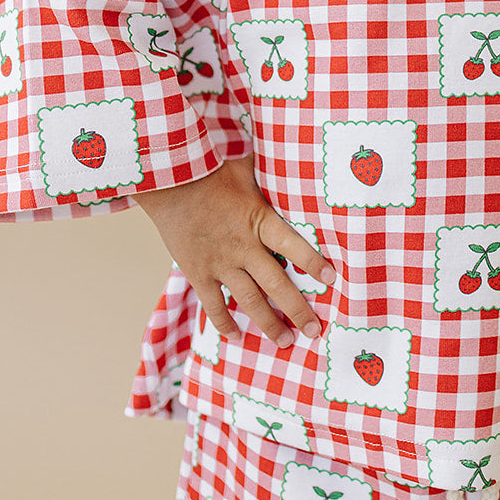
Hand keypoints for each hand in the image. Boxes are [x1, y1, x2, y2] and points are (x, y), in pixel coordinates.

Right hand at [135, 157, 335, 347]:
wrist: (167, 181)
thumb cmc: (210, 167)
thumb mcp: (247, 166)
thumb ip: (271, 172)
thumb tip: (293, 157)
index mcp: (259, 220)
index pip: (294, 246)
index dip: (314, 263)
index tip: (332, 279)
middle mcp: (243, 247)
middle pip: (277, 284)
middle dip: (297, 310)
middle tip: (314, 330)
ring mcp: (220, 263)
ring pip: (249, 301)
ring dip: (269, 324)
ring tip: (286, 342)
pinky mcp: (198, 273)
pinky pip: (214, 305)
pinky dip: (225, 323)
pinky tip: (237, 336)